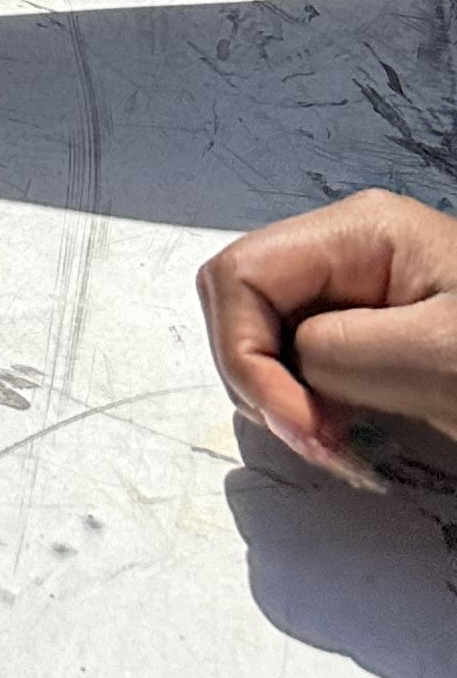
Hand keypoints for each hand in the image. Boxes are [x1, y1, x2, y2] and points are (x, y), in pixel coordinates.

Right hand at [198, 189, 456, 472]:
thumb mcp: (446, 357)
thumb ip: (347, 350)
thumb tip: (292, 365)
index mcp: (360, 232)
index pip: (240, 276)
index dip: (247, 355)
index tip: (304, 428)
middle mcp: (346, 253)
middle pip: (242, 302)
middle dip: (258, 377)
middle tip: (319, 441)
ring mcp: (358, 296)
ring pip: (265, 338)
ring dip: (282, 399)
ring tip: (340, 445)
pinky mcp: (373, 340)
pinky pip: (304, 366)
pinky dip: (309, 408)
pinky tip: (349, 437)